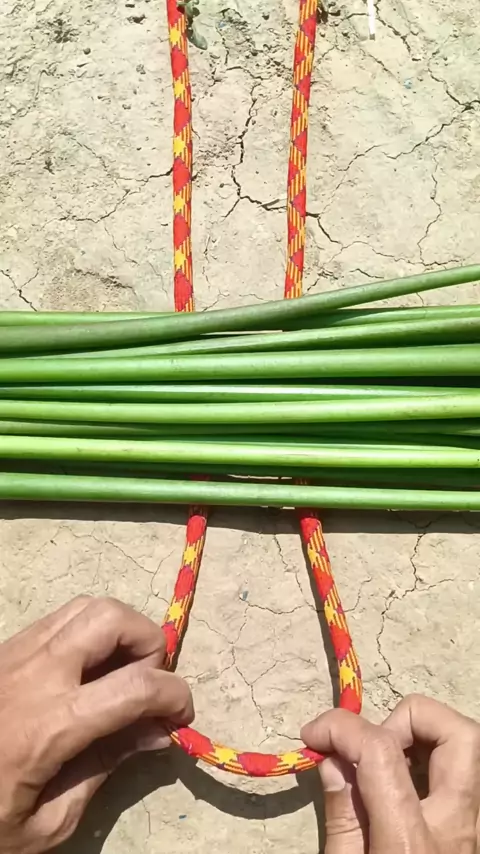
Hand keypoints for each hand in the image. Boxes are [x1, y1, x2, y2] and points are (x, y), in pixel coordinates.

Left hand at [0, 596, 193, 853]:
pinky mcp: (5, 647)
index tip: (182, 718)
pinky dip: (90, 630)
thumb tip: (157, 731)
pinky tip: (88, 669)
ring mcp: (16, 652)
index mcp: (48, 726)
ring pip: (87, 606)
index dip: (175, 696)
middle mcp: (35, 674)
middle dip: (150, 643)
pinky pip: (60, 617)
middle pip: (112, 618)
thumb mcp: (46, 823)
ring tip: (123, 671)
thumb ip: (106, 766)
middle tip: (151, 683)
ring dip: (120, 629)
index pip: (136, 686)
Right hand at [302, 694, 479, 852]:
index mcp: (409, 842)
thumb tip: (333, 759)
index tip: (314, 734)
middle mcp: (455, 826)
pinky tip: (405, 780)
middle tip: (372, 743)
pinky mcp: (474, 830)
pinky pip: (465, 775)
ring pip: (469, 746)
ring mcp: (473, 827)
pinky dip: (434, 760)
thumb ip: (340, 815)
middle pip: (459, 733)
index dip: (341, 727)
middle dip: (411, 717)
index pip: (381, 750)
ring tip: (388, 757)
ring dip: (426, 735)